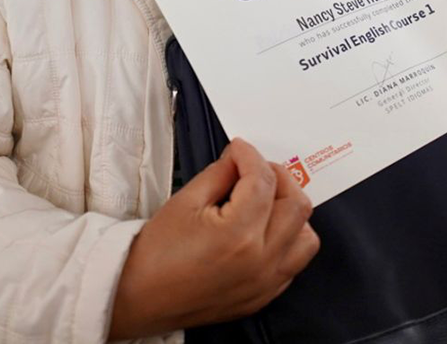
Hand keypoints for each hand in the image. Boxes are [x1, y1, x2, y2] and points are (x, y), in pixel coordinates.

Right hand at [108, 139, 319, 337]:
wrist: (139, 297)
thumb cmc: (155, 254)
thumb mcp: (185, 201)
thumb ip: (220, 174)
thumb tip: (239, 160)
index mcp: (239, 235)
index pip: (263, 181)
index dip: (250, 156)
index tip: (239, 150)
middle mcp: (260, 261)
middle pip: (297, 205)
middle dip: (278, 177)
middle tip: (254, 170)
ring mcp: (265, 283)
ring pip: (307, 237)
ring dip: (290, 212)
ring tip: (265, 202)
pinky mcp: (264, 297)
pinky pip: (294, 263)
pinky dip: (287, 241)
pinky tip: (264, 230)